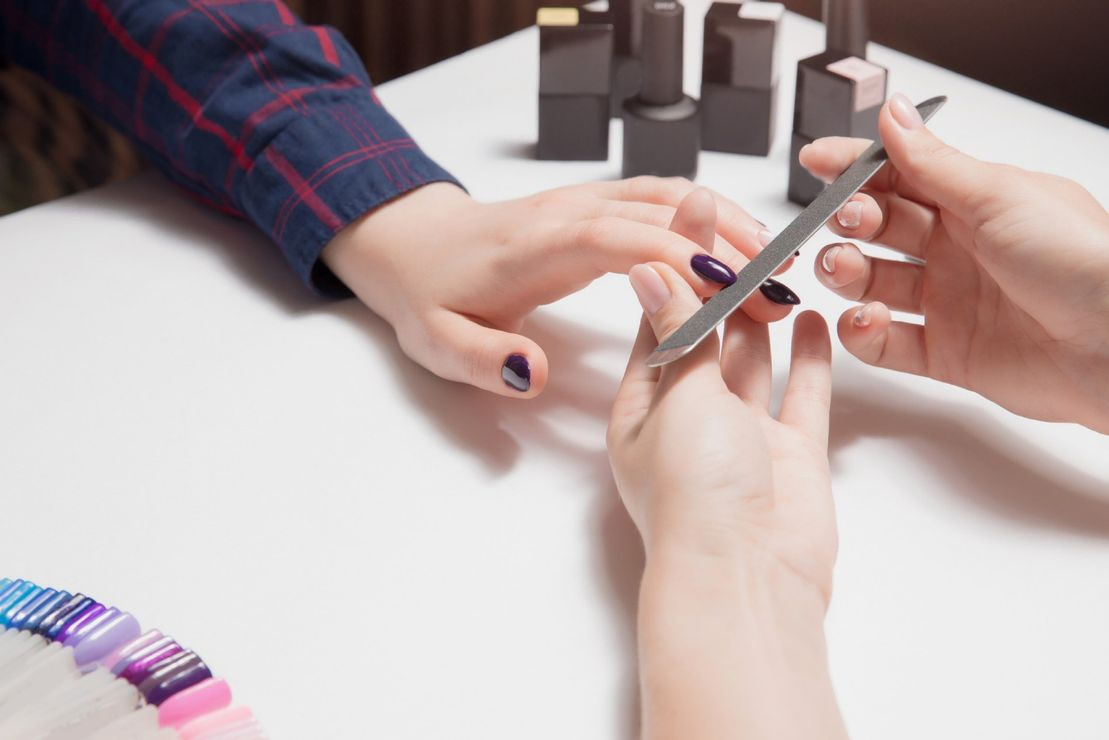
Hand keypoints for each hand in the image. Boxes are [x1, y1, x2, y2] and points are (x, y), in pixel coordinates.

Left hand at [322, 178, 796, 397]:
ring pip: (673, 200)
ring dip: (728, 229)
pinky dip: (708, 221)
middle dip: (728, 249)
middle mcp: (572, 213)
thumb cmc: (430, 296)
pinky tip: (741, 252)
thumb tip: (534, 373)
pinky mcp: (598, 208)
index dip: (680, 258)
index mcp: (540, 245)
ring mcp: (587, 203)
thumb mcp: (440, 343)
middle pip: (664, 214)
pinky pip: (664, 202)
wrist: (414, 245)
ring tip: (779, 272)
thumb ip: (484, 360)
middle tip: (779, 291)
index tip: (733, 290)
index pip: (622, 240)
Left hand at [608, 190, 845, 739]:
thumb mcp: (677, 398)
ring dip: (761, 312)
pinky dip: (807, 358)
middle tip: (740, 223)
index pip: (658, 320)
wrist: (747, 579)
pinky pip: (800, 395)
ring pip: (752, 359)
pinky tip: (811, 317)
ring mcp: (742, 436)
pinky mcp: (791, 454)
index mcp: (642, 409)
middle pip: (706, 334)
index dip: (675, 266)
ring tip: (777, 257)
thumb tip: (649, 270)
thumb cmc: (694, 494)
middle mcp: (689, 420)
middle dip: (721, 281)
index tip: (692, 212)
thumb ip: (678, 332)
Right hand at [801, 93, 1108, 432]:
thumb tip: (891, 116)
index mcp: (976, 202)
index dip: (856, 168)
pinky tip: (864, 319)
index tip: (816, 161)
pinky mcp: (946, 354)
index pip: (900, 176)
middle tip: (843, 221)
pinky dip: (863, 333)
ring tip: (842, 269)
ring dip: (846, 274)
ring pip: (873, 284)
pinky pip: (886, 344)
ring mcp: (950, 303)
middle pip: (880, 229)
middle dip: (850, 221)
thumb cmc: (1079, 261)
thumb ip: (932, 162)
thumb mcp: (998, 196)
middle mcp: (959, 250)